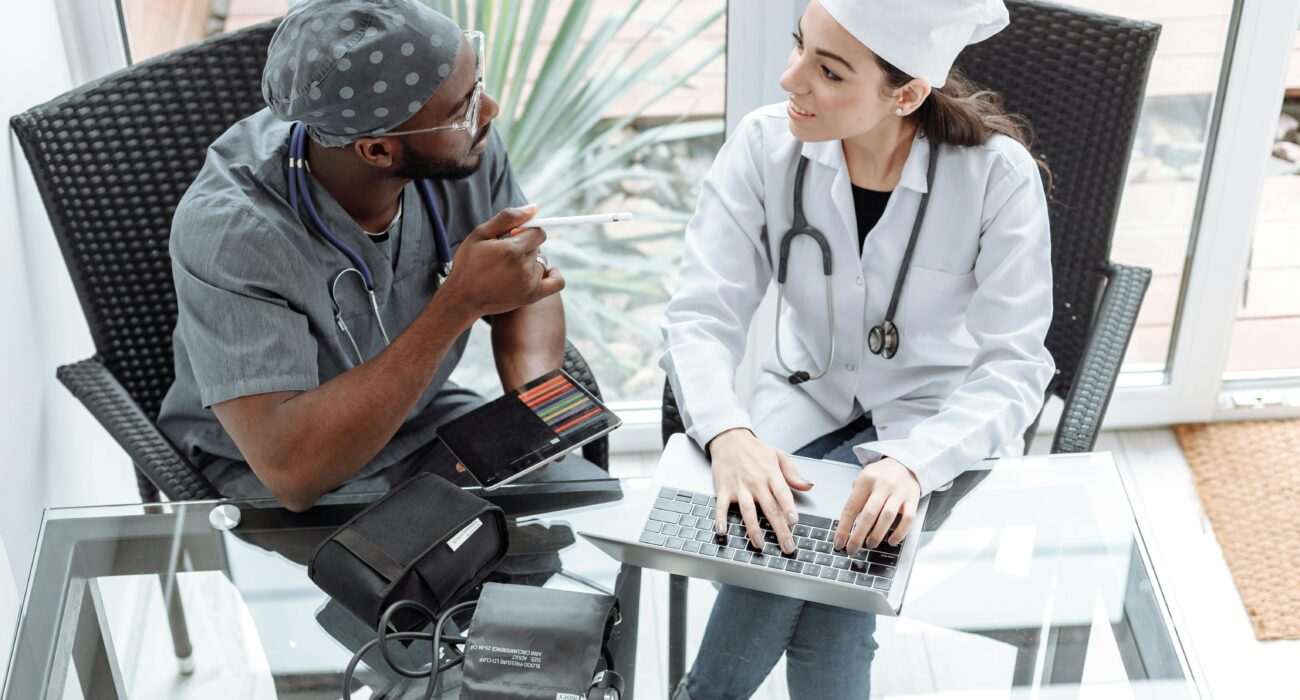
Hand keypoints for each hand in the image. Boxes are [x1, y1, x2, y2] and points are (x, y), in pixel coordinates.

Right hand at [441, 204, 564, 315]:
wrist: (463, 299)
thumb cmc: (469, 263)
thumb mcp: (481, 234)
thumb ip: (508, 218)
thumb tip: (534, 207)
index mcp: (511, 250)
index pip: (538, 232)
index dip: (526, 231)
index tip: (512, 235)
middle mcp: (523, 268)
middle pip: (538, 247)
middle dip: (525, 247)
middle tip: (504, 256)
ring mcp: (529, 284)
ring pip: (542, 262)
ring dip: (531, 262)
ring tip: (510, 269)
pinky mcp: (532, 296)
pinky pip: (557, 282)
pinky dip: (553, 275)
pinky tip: (539, 272)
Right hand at [707, 428, 812, 553]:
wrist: (729, 439)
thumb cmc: (755, 449)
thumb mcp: (778, 455)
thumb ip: (793, 474)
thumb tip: (808, 487)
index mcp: (771, 474)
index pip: (782, 494)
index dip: (788, 509)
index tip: (794, 523)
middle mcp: (755, 482)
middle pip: (769, 508)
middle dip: (779, 529)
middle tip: (787, 547)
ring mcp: (738, 487)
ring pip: (747, 510)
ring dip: (753, 528)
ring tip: (759, 544)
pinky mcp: (723, 489)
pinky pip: (721, 506)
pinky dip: (720, 519)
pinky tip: (723, 532)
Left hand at [833, 458, 920, 554]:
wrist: (906, 463)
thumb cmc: (881, 474)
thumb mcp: (864, 477)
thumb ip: (855, 496)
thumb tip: (845, 522)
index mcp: (866, 480)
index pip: (851, 507)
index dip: (843, 528)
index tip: (839, 543)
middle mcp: (882, 485)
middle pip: (868, 514)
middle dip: (858, 536)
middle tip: (852, 550)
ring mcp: (898, 492)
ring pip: (887, 517)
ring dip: (877, 534)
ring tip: (870, 545)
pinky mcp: (912, 499)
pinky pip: (908, 519)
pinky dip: (900, 532)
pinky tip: (892, 541)